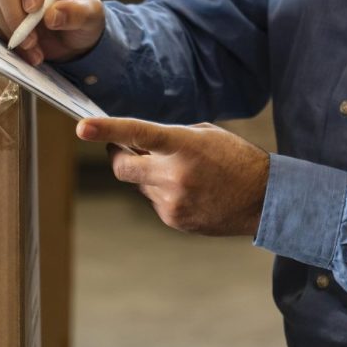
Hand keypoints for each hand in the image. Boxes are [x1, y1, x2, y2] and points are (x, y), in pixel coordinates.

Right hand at [0, 0, 105, 64]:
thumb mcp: (93, 15)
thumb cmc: (85, 17)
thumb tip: (52, 16)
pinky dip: (8, 42)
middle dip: (16, 15)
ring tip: (37, 52)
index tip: (34, 8)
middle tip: (31, 40)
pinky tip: (29, 53)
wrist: (73, 39)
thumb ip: (78, 12)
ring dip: (15, 34)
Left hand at [76, 117, 270, 236]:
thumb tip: (138, 144)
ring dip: (151, 175)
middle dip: (118, 155)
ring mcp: (172, 201)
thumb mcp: (206, 135)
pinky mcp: (173, 219)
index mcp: (185, 147)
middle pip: (123, 167)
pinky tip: (192, 190)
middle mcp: (174, 175)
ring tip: (186, 173)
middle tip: (124, 147)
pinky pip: (155, 201)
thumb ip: (170, 137)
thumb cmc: (237, 159)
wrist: (263, 199)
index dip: (107, 130)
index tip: (82, 127)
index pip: (139, 134)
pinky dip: (165, 192)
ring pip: (140, 185)